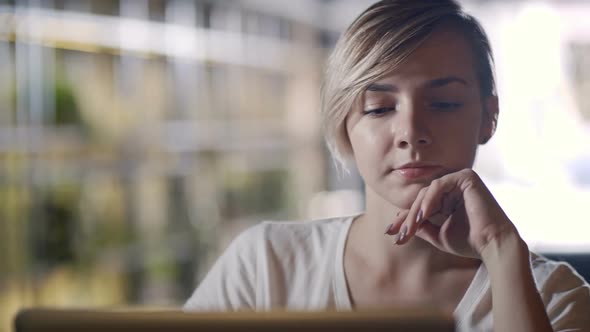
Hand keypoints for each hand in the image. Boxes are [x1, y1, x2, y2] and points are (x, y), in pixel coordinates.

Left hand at [385, 169, 516, 258]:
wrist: (492, 245)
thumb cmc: (469, 242)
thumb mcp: (438, 235)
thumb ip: (421, 227)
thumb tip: (400, 225)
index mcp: (448, 200)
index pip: (421, 205)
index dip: (405, 218)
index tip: (391, 232)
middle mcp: (453, 188)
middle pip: (421, 198)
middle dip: (408, 217)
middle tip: (398, 234)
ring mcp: (460, 180)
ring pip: (427, 192)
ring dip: (416, 212)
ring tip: (410, 229)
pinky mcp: (466, 177)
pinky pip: (439, 185)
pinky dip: (429, 200)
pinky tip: (424, 216)